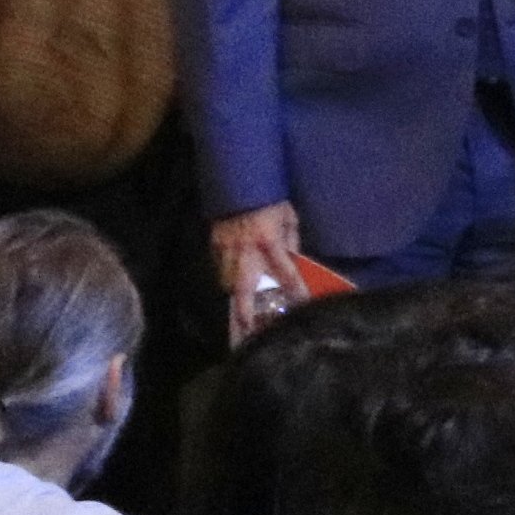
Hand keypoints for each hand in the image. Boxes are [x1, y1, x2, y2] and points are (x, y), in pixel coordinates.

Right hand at [213, 204, 305, 340]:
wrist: (237, 184)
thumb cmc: (269, 201)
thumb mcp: (289, 218)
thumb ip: (291, 242)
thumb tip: (297, 262)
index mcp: (269, 241)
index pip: (284, 273)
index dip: (294, 291)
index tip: (301, 307)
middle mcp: (245, 250)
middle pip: (245, 288)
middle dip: (247, 312)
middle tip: (249, 330)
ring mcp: (225, 249)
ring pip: (228, 283)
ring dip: (235, 301)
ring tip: (241, 319)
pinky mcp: (213, 246)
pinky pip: (219, 270)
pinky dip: (226, 283)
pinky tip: (232, 292)